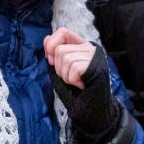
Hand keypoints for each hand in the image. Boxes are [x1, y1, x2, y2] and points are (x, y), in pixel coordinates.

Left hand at [44, 28, 121, 143]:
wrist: (90, 111)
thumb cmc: (75, 92)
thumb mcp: (60, 70)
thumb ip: (53, 55)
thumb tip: (47, 39)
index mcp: (81, 46)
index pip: (63, 32)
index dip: (52, 45)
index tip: (51, 60)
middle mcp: (90, 48)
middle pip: (60, 49)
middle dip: (59, 69)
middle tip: (72, 78)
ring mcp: (95, 56)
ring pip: (65, 58)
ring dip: (66, 76)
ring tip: (77, 82)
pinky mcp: (97, 66)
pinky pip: (73, 68)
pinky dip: (73, 80)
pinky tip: (82, 85)